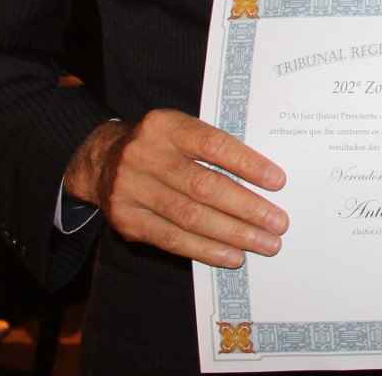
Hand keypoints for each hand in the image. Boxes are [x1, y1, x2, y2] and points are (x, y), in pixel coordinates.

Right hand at [64, 110, 287, 268]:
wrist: (102, 160)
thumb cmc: (162, 146)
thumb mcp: (182, 131)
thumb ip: (214, 148)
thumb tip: (265, 180)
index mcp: (166, 126)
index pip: (213, 144)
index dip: (247, 164)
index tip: (278, 182)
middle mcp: (146, 155)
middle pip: (203, 186)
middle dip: (247, 208)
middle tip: (279, 223)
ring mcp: (132, 189)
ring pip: (189, 217)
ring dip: (233, 234)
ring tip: (265, 243)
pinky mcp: (126, 220)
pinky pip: (171, 240)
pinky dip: (206, 250)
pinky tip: (232, 256)